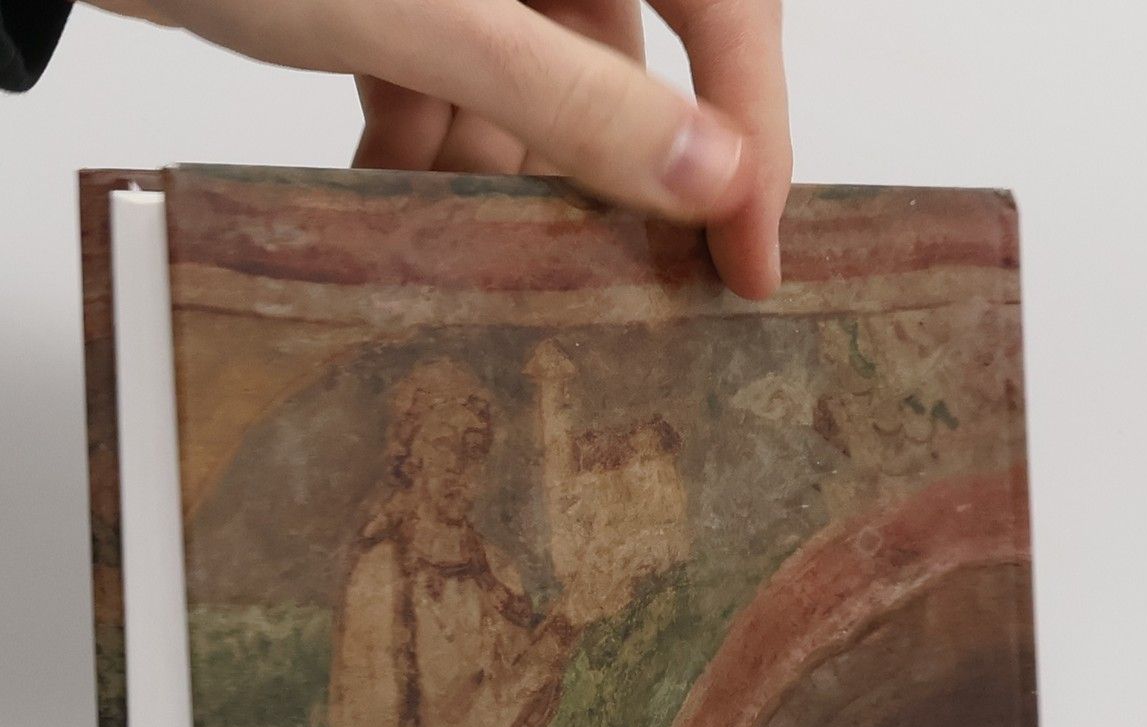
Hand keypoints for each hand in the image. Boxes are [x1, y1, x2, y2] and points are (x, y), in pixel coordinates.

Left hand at [84, 0, 790, 298]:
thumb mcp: (427, 13)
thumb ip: (573, 98)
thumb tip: (707, 180)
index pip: (729, 3)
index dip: (757, 132)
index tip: (752, 255)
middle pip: (624, 57)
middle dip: (593, 171)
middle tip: (596, 280)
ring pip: (531, 82)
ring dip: (496, 174)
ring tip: (455, 246)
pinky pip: (453, 75)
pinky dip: (428, 142)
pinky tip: (389, 191)